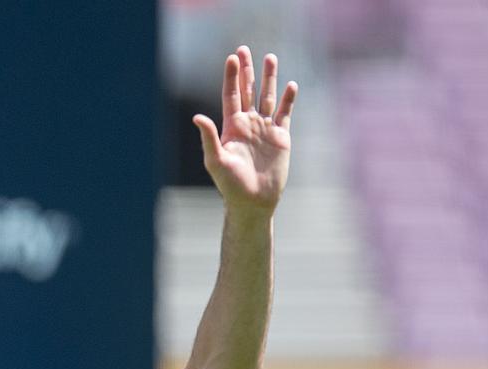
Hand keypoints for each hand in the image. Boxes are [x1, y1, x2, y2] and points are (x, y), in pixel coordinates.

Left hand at [193, 46, 296, 214]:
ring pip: (267, 97)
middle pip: (248, 91)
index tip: (232, 58)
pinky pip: (285, 113)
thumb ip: (208, 137)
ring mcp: (265, 129)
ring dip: (269, 78)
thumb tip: (197, 117)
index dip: (232, 77)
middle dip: (247, 70)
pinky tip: (290, 85)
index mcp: (231, 127)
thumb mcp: (216, 160)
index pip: (231, 95)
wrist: (254, 200)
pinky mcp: (281, 137)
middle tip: (244, 49)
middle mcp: (248, 124)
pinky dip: (288, 99)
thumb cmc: (230, 185)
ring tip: (271, 58)